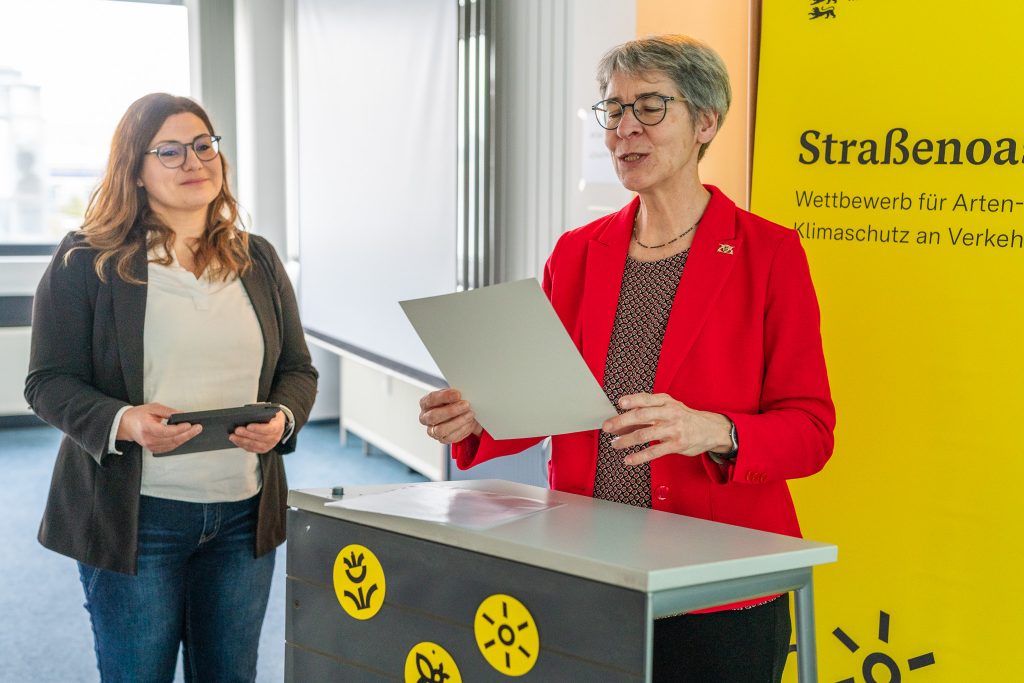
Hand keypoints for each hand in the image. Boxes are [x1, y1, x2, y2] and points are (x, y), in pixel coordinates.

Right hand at [117, 403, 202, 454]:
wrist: (126, 425)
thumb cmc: (138, 415)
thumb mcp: (153, 408)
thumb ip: (168, 411)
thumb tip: (183, 415)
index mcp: (146, 428)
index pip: (166, 431)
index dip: (179, 429)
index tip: (190, 424)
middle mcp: (148, 439)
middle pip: (172, 439)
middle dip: (187, 434)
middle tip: (198, 428)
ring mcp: (151, 446)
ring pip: (172, 445)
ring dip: (185, 439)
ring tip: (194, 431)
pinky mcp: (153, 449)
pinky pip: (169, 448)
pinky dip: (178, 442)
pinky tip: (185, 436)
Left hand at [230, 409, 285, 453]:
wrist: (276, 424)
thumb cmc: (271, 416)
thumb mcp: (270, 410)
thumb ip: (261, 412)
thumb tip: (247, 414)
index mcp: (278, 426)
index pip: (269, 429)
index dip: (258, 428)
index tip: (248, 426)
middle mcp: (275, 437)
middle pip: (260, 438)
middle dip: (246, 434)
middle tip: (236, 430)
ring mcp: (269, 445)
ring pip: (255, 445)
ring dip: (242, 441)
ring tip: (232, 436)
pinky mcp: (263, 449)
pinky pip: (252, 449)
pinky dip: (243, 445)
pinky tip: (236, 441)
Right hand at [418, 388, 481, 444]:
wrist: (459, 415)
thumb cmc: (453, 403)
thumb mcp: (452, 395)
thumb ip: (454, 395)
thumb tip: (461, 395)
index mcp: (425, 403)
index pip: (431, 399)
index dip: (445, 396)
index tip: (458, 394)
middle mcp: (425, 418)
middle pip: (434, 416)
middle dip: (451, 411)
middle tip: (466, 405)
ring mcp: (432, 431)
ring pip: (441, 429)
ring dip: (458, 421)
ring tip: (470, 414)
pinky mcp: (442, 439)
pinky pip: (451, 437)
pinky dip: (462, 429)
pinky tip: (469, 423)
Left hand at [601, 393, 731, 465]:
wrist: (710, 429)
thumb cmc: (683, 417)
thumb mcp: (669, 408)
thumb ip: (647, 413)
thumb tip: (620, 422)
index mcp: (666, 401)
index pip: (646, 399)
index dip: (632, 400)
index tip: (619, 403)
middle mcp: (670, 413)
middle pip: (642, 416)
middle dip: (621, 421)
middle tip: (607, 427)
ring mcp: (674, 429)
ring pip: (645, 434)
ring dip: (626, 440)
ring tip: (615, 444)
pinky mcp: (677, 445)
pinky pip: (654, 451)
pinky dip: (639, 456)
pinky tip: (629, 459)